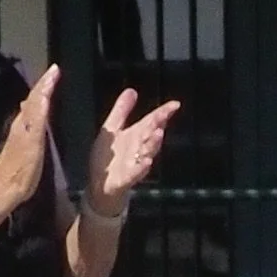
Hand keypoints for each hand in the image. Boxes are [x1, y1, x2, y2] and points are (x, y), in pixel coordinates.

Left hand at [0, 66, 59, 217]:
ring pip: (32, 106)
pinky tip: (41, 110)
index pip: (38, 96)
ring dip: (41, 94)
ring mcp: (21, 131)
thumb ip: (38, 120)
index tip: (56, 68)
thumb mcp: (33, 144)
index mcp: (26, 121)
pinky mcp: (22, 141)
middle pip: (34, 98)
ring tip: (51, 86)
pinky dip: (39, 108)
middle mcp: (22, 122)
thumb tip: (44, 97)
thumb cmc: (22, 169)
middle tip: (55, 73)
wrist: (6, 187)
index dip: (47, 82)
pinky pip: (32, 117)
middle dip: (44, 84)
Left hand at [87, 89, 178, 218]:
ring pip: (147, 152)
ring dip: (153, 144)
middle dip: (157, 125)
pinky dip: (142, 168)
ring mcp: (134, 164)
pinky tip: (147, 161)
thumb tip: (133, 90)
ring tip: (158, 133)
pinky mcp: (126, 178)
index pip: (151, 122)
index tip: (175, 104)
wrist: (101, 186)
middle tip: (164, 115)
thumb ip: (122, 110)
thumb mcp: (112, 129)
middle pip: (150, 135)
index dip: (163, 113)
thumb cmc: (108, 158)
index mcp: (134, 135)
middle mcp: (138, 149)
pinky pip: (136, 173)